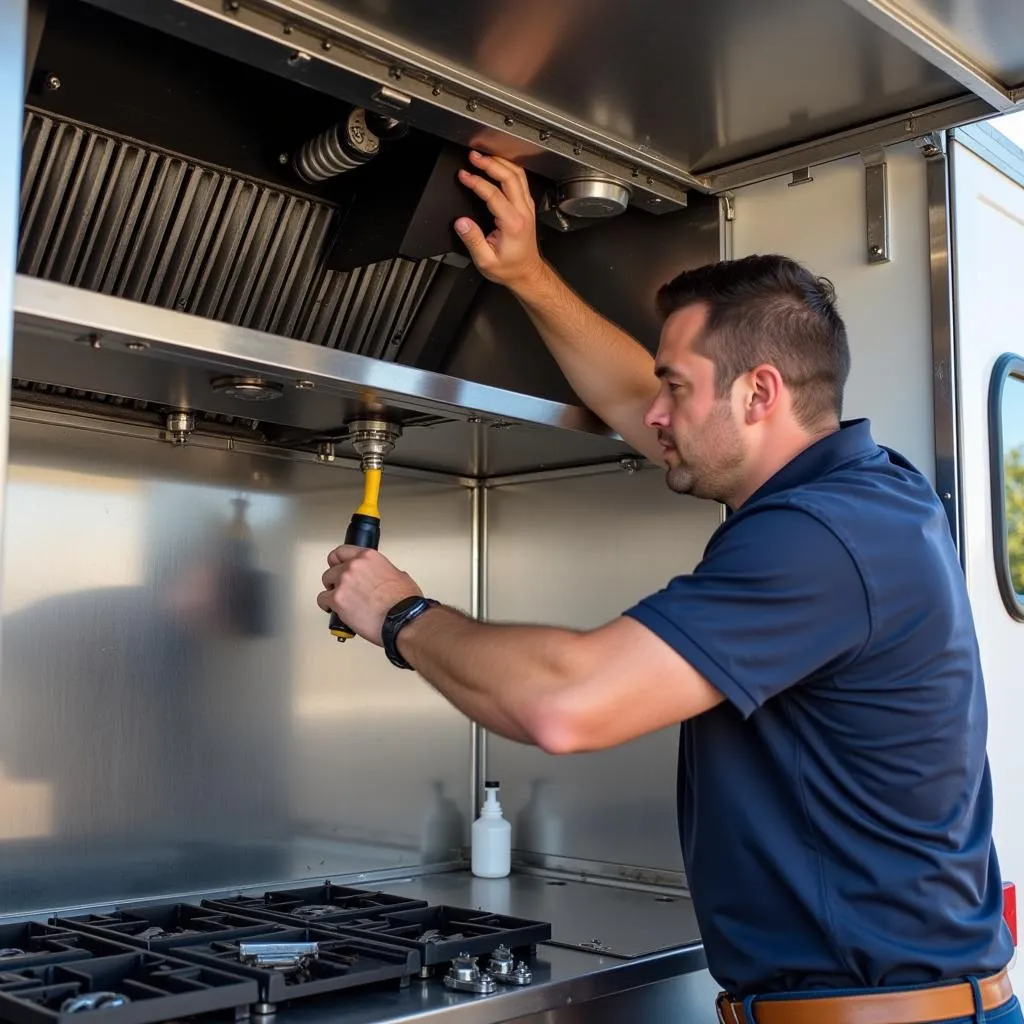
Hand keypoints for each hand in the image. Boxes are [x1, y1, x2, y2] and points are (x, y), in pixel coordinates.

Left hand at [317, 546, 421, 645]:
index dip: (337, 560)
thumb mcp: (399, 576)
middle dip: (336, 579)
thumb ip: (383, 572)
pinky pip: (322, 599)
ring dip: (331, 591)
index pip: (342, 551)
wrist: (401, 619)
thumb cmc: (404, 603)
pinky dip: (326, 605)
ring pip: (326, 583)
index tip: (336, 565)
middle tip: (342, 588)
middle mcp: (354, 566)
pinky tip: (333, 609)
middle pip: (332, 569)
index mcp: (369, 557)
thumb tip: (380, 577)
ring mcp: (344, 582)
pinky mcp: (337, 600)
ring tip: (339, 600)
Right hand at [455, 151, 546, 289]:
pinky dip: (508, 168)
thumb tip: (461, 223)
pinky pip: (521, 180)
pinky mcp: (527, 207)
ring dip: (500, 162)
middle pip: (510, 177)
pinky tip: (497, 165)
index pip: (493, 194)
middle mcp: (523, 212)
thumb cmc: (509, 268)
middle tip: (473, 157)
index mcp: (513, 224)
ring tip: (483, 157)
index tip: (463, 176)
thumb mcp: (486, 261)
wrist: (527, 273)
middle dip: (490, 163)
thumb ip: (473, 240)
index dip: (476, 182)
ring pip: (518, 175)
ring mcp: (527, 208)